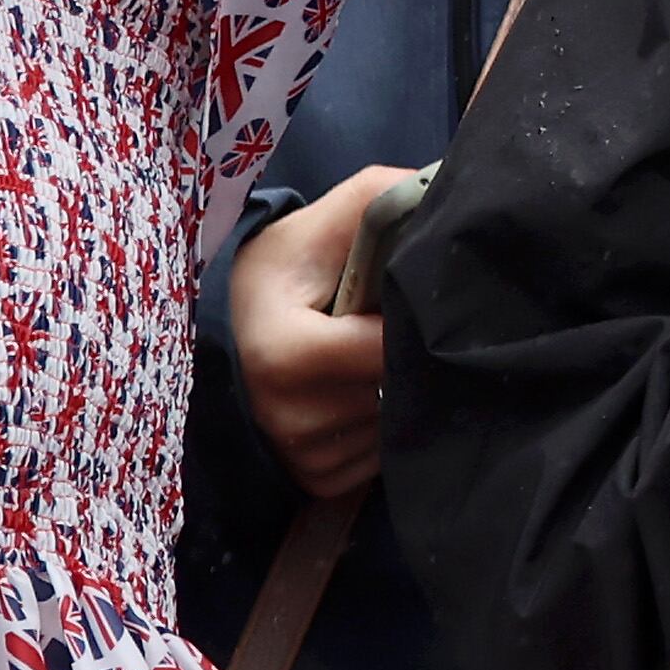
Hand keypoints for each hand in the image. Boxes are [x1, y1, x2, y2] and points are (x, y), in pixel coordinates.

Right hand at [227, 163, 417, 500]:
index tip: (412, 306)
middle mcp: (292, 418)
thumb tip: (444, 186)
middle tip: (393, 330)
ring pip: (398, 427)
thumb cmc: (275, 281)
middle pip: (398, 389)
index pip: (389, 348)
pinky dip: (385, 429)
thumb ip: (375, 202)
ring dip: (400, 394)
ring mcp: (305, 458)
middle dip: (408, 358)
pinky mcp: (320, 483)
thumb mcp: (313, 231)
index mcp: (286, 354)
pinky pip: (382, 459)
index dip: (410, 323)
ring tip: (374, 363)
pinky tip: (363, 398)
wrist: (225, 338)